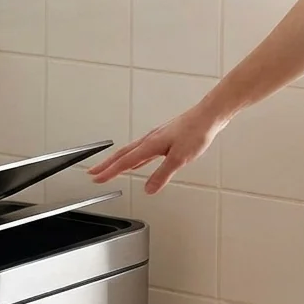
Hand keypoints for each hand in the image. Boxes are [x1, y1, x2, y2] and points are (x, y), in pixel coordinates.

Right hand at [88, 102, 226, 193]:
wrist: (209, 115)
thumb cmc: (197, 131)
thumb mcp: (180, 158)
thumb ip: (162, 174)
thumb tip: (149, 189)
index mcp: (150, 145)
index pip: (124, 161)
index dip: (109, 172)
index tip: (96, 178)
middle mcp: (150, 140)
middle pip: (122, 155)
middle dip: (106, 165)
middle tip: (93, 173)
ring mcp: (156, 138)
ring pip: (130, 152)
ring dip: (117, 161)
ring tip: (108, 169)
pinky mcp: (163, 138)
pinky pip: (142, 151)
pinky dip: (133, 158)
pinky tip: (135, 163)